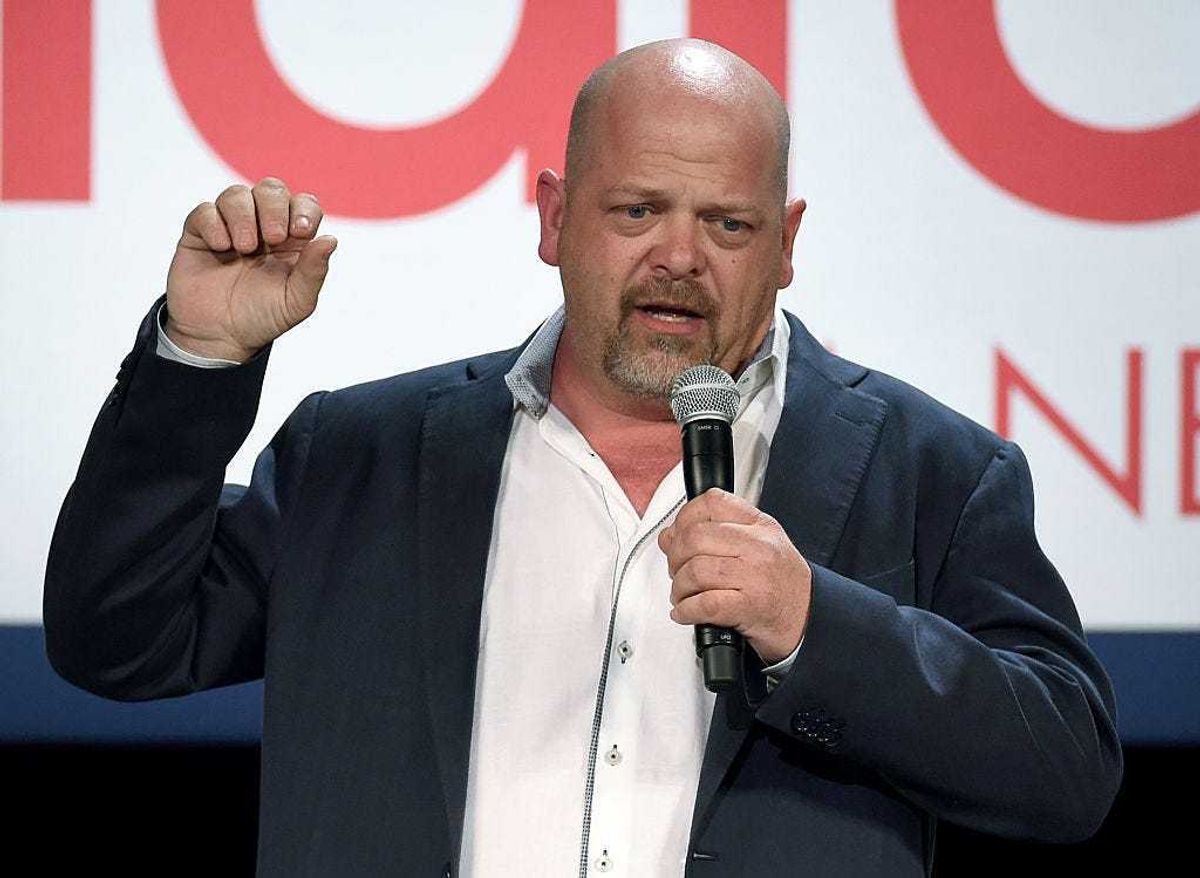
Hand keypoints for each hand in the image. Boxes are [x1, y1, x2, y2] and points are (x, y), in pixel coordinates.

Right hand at [164, 177, 336, 361]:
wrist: (218, 337)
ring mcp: (231, 227)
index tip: (299, 231)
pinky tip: (220, 247)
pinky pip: (205, 210)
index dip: (304, 210)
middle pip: (271, 189)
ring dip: (244, 216)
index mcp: (292, 240)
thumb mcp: (296, 302)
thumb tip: (331, 239)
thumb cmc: (262, 318)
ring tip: (244, 248)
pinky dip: (214, 224)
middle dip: (274, 207)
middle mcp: (263, 227)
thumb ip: (314, 271)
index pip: (305, 205)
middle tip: (272, 238)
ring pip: (237, 194)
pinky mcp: (200, 232)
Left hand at [658, 488, 811, 663]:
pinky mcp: (749, 607)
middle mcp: (758, 546)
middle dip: (675, 557)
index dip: (684, 517)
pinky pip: (704, 603)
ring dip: (679, 588)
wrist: (810, 618)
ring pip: (695, 571)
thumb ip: (715, 534)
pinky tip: (686, 612)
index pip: (712, 502)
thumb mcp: (757, 545)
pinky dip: (686, 610)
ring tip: (683, 595)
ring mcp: (755, 576)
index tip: (677, 534)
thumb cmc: (782, 583)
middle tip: (678, 571)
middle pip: (694, 538)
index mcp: (760, 525)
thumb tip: (668, 537)